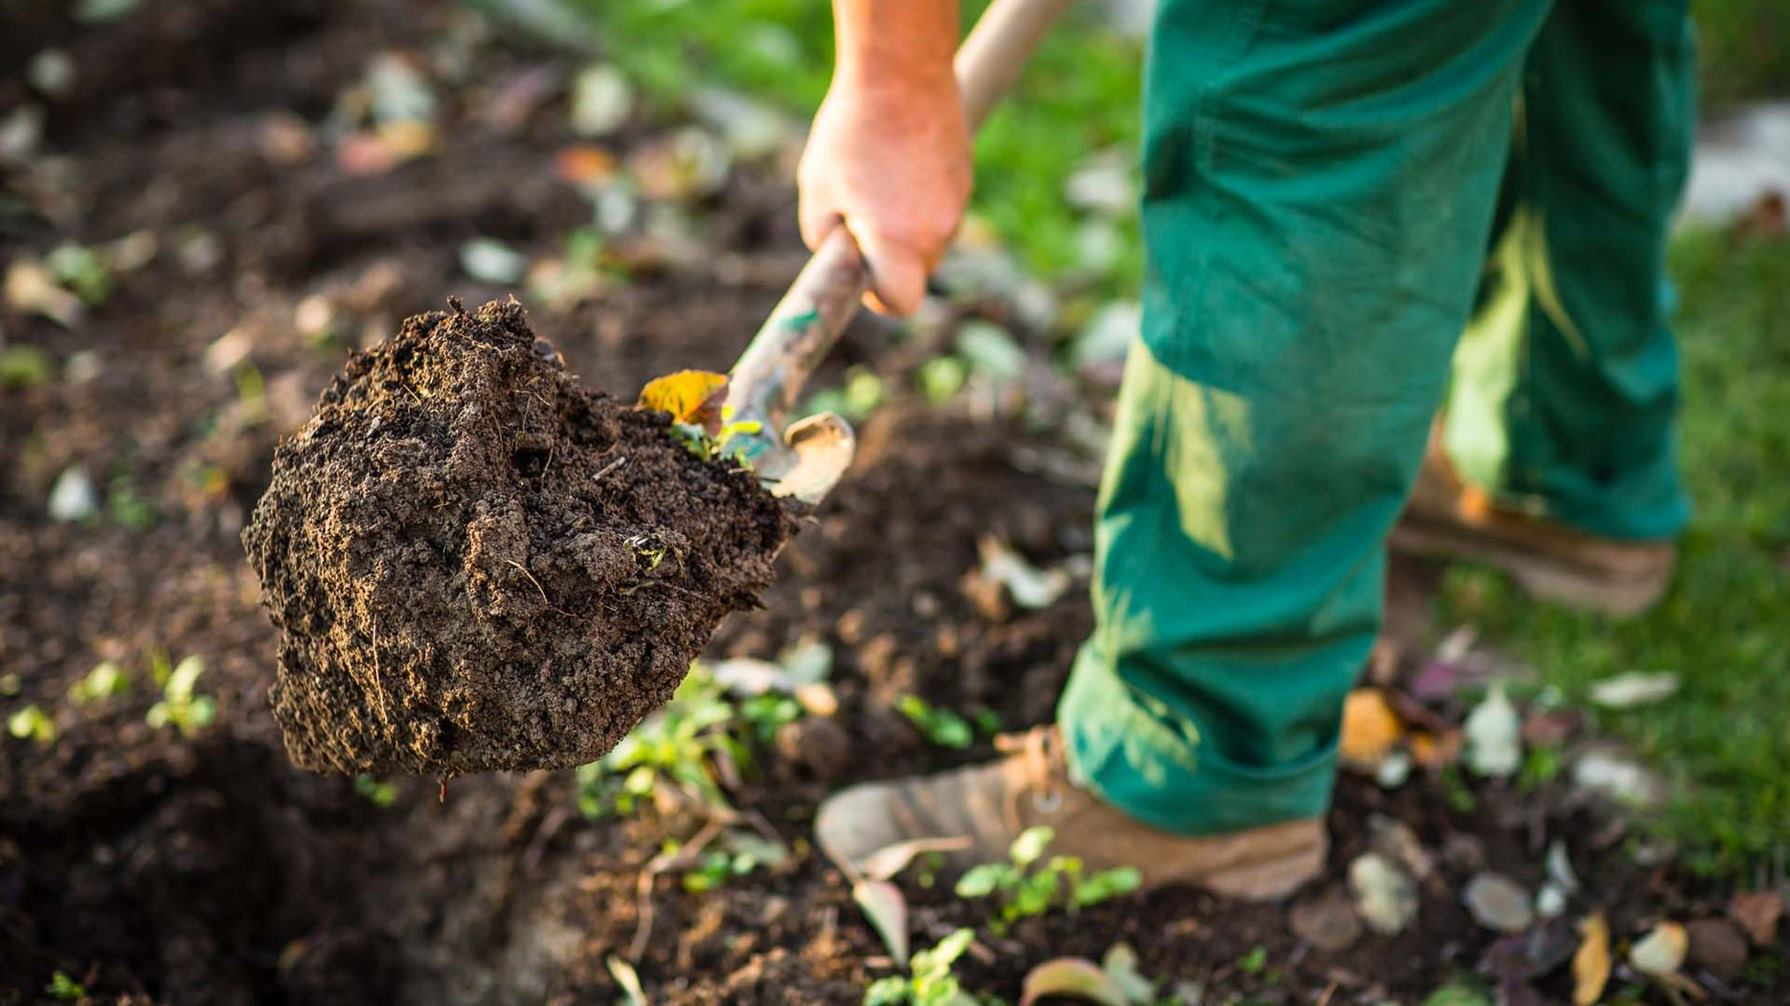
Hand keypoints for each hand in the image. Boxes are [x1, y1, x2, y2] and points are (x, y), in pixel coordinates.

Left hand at [798, 72, 971, 315]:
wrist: (901, 71)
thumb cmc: (852, 132)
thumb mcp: (816, 190)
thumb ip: (825, 239)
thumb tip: (841, 255)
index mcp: (899, 242)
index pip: (902, 304)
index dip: (879, 298)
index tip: (863, 275)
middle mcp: (937, 231)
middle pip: (916, 272)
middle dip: (888, 256)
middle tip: (857, 214)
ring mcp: (957, 204)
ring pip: (928, 238)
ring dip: (904, 224)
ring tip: (876, 177)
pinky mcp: (964, 178)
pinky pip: (939, 207)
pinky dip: (919, 197)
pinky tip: (898, 159)